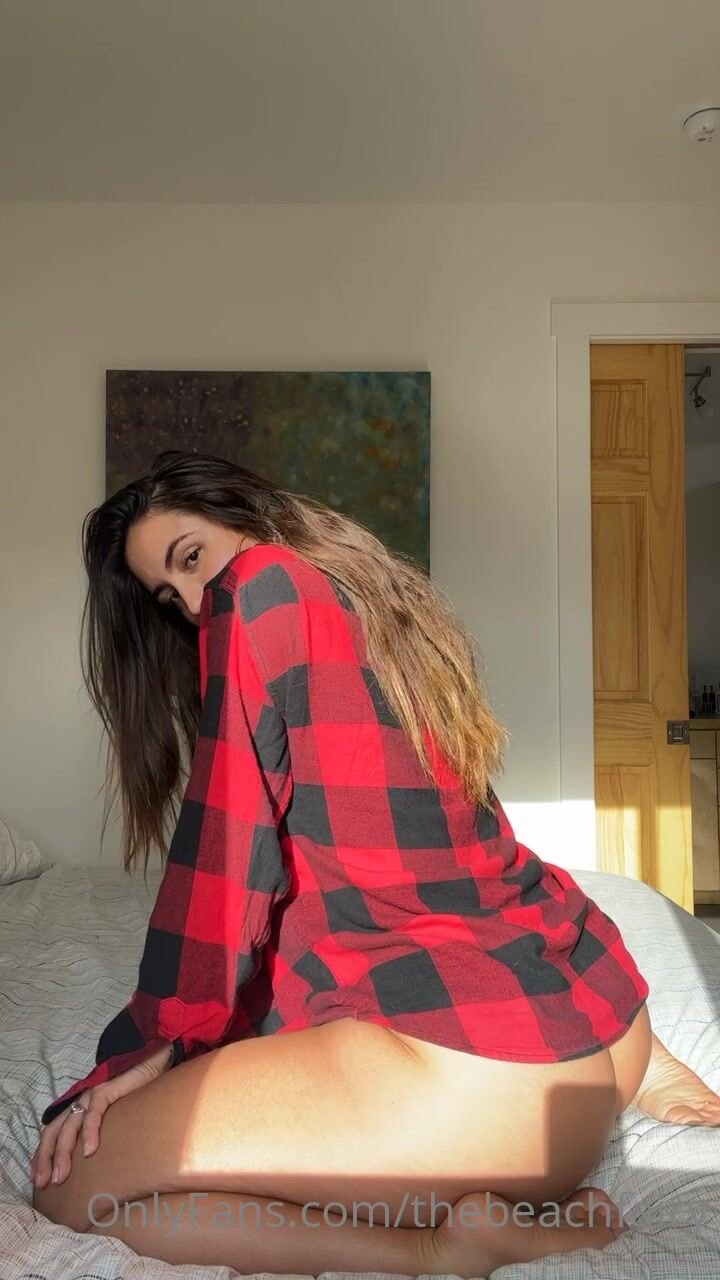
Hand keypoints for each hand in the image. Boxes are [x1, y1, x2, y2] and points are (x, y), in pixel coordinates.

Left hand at [31, 1042, 173, 1188]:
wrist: (154, 1065)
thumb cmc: (136, 1096)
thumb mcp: (114, 1118)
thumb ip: (101, 1132)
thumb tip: (94, 1163)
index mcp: (79, 1108)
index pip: (52, 1133)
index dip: (42, 1155)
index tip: (38, 1179)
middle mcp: (80, 1101)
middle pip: (53, 1131)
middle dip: (45, 1158)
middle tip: (44, 1183)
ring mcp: (91, 1094)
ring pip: (68, 1126)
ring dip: (62, 1153)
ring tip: (61, 1175)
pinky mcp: (106, 1089)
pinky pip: (93, 1113)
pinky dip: (90, 1133)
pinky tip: (90, 1151)